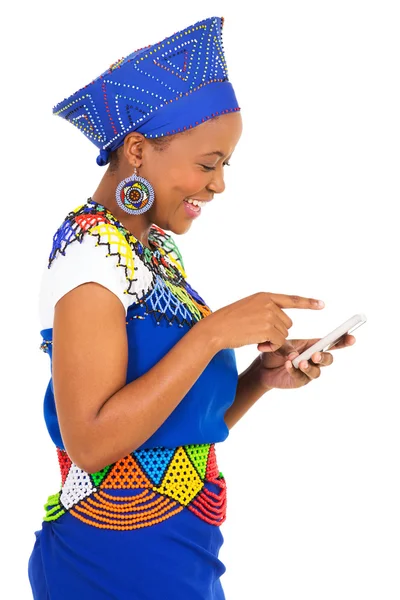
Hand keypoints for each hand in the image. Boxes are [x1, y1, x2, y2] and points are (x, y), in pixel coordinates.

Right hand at [204, 292, 324, 350]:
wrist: (215, 329)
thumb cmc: (228, 322)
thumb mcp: (248, 309)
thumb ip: (266, 311)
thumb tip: (285, 325)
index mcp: (264, 296)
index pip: (291, 299)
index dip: (308, 303)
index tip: (322, 304)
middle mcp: (269, 304)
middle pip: (287, 323)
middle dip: (277, 332)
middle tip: (259, 336)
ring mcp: (269, 315)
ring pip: (284, 334)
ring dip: (273, 341)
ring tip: (255, 339)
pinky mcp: (268, 329)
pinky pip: (279, 342)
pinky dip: (271, 347)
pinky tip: (257, 345)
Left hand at [256, 334, 355, 388]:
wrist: (262, 367)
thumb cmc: (275, 352)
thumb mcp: (280, 345)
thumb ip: (289, 348)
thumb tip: (294, 356)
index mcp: (313, 346)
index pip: (332, 343)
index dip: (343, 341)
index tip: (351, 338)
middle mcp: (314, 359)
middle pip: (328, 360)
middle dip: (325, 357)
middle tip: (316, 355)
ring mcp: (308, 372)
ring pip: (317, 371)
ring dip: (309, 366)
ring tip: (299, 362)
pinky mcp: (300, 381)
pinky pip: (301, 377)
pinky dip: (294, 370)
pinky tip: (288, 364)